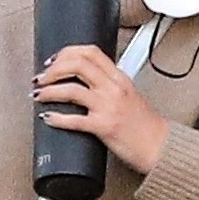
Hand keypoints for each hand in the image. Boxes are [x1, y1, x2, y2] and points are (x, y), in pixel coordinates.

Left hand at [33, 44, 168, 173]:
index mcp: (119, 78)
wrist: (160, 147)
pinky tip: (48, 118)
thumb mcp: (130, 96)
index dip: (66, 52)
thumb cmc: (145, 126)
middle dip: (53, 69)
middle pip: (77, 65)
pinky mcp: (104, 127)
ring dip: (49, 91)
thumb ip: (110, 86)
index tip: (53, 60)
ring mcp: (108, 107)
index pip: (90, 52)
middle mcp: (113, 88)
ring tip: (38, 95)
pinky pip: (74, 120)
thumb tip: (87, 82)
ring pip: (71, 89)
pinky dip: (56, 118)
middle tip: (41, 78)